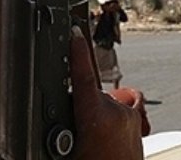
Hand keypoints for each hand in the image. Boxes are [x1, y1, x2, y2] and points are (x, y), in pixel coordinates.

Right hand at [69, 27, 146, 159]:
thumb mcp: (65, 147)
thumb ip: (60, 126)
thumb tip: (44, 119)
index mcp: (95, 116)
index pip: (84, 75)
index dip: (77, 51)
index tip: (74, 33)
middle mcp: (115, 112)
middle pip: (88, 93)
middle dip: (78, 105)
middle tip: (74, 132)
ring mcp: (128, 116)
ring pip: (102, 101)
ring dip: (93, 112)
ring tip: (89, 139)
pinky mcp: (136, 121)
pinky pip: (122, 103)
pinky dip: (112, 106)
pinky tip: (108, 117)